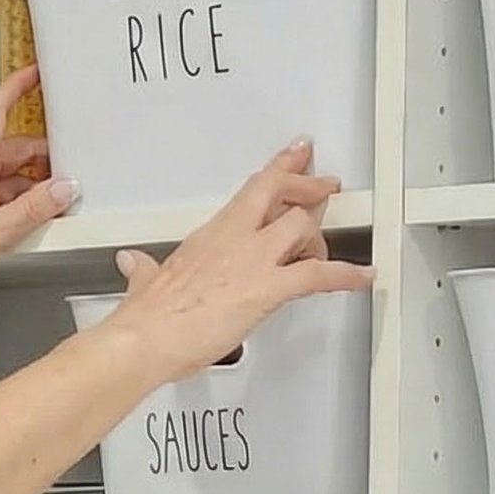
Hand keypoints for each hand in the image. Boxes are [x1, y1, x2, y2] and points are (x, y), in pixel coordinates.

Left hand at [0, 67, 75, 302]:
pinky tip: (18, 223)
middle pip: (10, 147)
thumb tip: (62, 190)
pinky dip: (7, 199)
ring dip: (25, 185)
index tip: (35, 73)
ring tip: (45, 211)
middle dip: (40, 159)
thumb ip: (32, 210)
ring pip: (1, 171)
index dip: (17, 85)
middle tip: (66, 177)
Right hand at [110, 141, 373, 383]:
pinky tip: (362, 278)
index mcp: (208, 237)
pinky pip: (319, 274)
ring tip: (329, 250)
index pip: (250, 191)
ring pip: (303, 226)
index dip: (278, 168)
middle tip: (326, 182)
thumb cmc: (145, 319)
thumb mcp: (144, 285)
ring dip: (320, 237)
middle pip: (280, 192)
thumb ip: (143, 271)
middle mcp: (234, 239)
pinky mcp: (268, 288)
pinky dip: (346, 275)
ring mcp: (253, 260)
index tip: (295, 153)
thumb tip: (133, 263)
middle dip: (308, 184)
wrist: (144, 340)